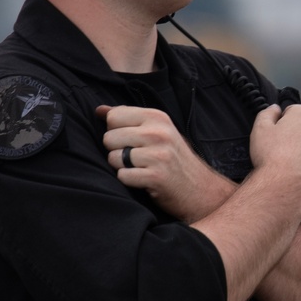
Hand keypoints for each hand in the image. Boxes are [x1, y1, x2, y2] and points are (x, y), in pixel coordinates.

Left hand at [97, 105, 232, 222]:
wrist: (201, 189)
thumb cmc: (174, 159)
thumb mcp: (157, 131)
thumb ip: (128, 118)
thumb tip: (99, 110)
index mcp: (157, 117)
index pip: (113, 116)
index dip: (115, 131)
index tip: (131, 141)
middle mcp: (158, 132)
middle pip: (109, 138)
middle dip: (116, 151)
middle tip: (136, 158)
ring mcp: (159, 154)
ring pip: (113, 158)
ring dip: (122, 168)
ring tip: (141, 169)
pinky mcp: (157, 177)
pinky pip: (122, 176)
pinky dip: (129, 181)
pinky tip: (144, 181)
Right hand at [247, 104, 300, 212]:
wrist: (286, 189)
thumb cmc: (271, 158)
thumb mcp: (259, 129)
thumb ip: (267, 113)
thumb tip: (275, 109)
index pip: (294, 112)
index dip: (283, 124)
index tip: (277, 136)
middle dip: (299, 136)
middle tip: (284, 151)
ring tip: (294, 165)